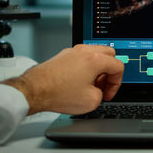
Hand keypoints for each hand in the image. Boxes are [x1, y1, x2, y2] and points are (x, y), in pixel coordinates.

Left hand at [2, 44, 123, 114]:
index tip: (108, 93)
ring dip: (98, 68)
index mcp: (95, 59)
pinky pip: (82, 56)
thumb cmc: (58, 93)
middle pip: (109, 54)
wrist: (35, 90)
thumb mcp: (91, 101)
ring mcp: (73, 51)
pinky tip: (78, 81)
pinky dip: (85, 66)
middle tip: (103, 85)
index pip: (118, 66)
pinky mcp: (63, 55)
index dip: (116, 83)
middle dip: (109, 71)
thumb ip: (102, 94)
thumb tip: (98, 91)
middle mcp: (85, 51)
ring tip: (90, 84)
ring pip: (95, 53)